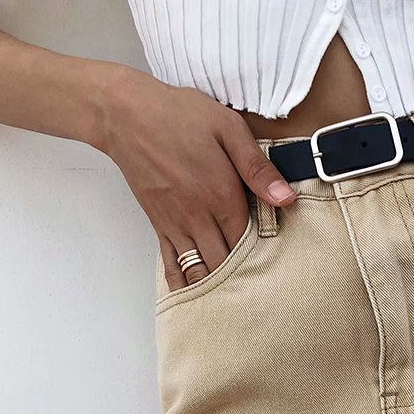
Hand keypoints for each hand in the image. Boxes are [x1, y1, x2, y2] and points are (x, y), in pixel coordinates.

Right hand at [93, 66, 296, 289]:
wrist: (126, 115)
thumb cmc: (180, 115)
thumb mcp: (228, 129)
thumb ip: (257, 167)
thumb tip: (287, 198)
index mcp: (222, 196)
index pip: (249, 241)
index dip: (265, 254)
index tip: (280, 262)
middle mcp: (199, 216)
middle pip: (226, 262)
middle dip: (243, 277)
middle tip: (261, 288)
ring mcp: (176, 223)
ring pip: (199, 269)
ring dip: (215, 284)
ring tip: (233, 298)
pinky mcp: (158, 223)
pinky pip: (171, 262)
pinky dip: (182, 281)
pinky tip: (192, 294)